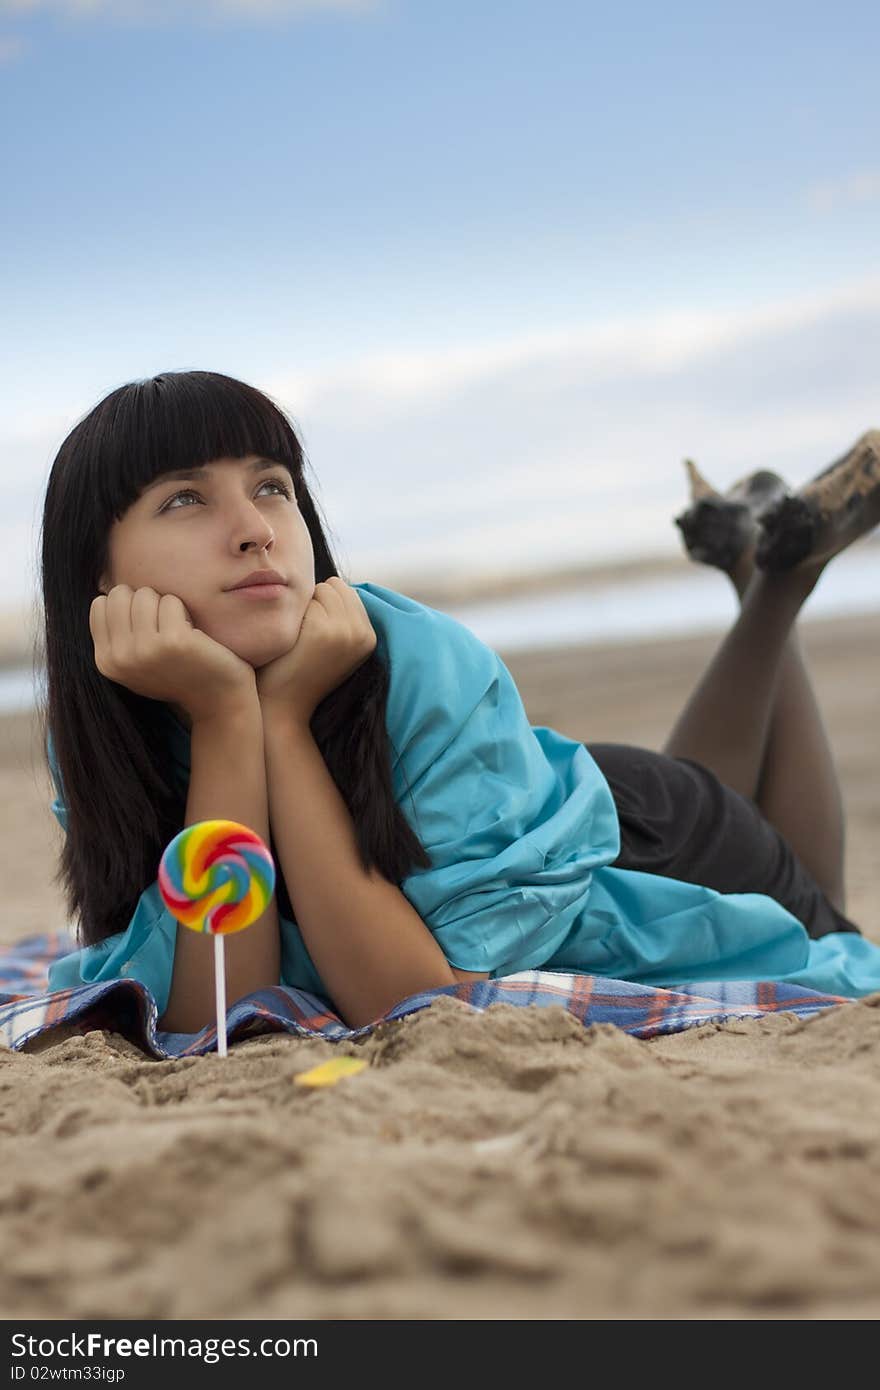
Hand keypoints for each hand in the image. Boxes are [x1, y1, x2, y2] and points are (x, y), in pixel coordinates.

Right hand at [89, 584, 256, 723]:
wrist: (217, 698)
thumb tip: (105, 587)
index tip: (146, 625)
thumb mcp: (135, 662)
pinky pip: (171, 601)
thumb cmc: (177, 673)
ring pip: (145, 594)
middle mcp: (120, 657)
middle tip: (163, 624)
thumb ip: (116, 634)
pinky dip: (184, 610)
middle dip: (144, 600)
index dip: (126, 605)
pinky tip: (191, 633)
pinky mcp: (173, 641)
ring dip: (165, 605)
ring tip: (177, 629)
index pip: (100, 604)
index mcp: (106, 661)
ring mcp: (145, 649)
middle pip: (121, 594)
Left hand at [255, 577, 376, 723]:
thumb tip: (333, 581)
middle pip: (336, 586)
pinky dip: (293, 612)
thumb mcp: (333, 645)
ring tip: (298, 639)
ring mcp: (345, 631)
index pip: (348, 593)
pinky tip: (289, 639)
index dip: (325, 609)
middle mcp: (362, 634)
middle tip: (305, 639)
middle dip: (317, 603)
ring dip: (305, 606)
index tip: (315, 639)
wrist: (279, 707)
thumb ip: (341, 616)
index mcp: (370, 638)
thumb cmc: (298, 672)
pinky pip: (307, 596)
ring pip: (323, 588)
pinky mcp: (322, 630)